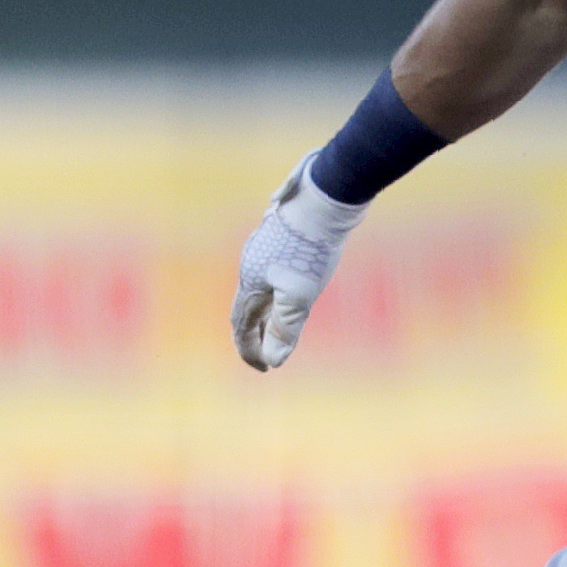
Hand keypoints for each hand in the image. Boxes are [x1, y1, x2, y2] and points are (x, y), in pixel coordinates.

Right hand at [230, 157, 366, 370]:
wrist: (325, 197)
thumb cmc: (312, 249)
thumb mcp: (300, 295)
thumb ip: (285, 328)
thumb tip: (273, 360)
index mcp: (250, 279)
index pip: (241, 324)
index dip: (249, 350)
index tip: (264, 369)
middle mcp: (251, 261)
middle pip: (248, 305)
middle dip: (257, 333)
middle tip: (269, 353)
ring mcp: (264, 245)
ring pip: (260, 285)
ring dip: (266, 310)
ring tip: (279, 325)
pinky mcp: (281, 233)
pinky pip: (272, 269)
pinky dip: (277, 289)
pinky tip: (290, 285)